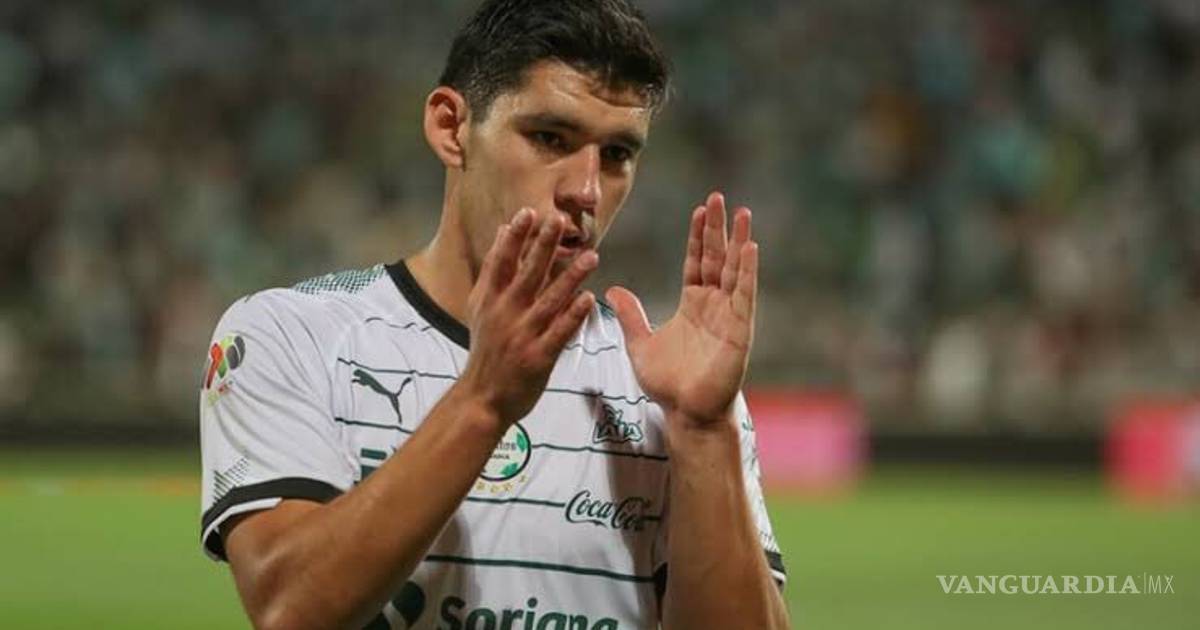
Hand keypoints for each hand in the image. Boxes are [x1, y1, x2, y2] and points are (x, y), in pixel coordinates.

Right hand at [460, 209, 597, 425]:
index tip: (527, 213)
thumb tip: (502, 232)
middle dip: (543, 247)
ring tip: (592, 257)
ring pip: (549, 301)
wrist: (483, 398)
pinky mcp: (539, 357)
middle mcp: (504, 315)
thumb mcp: (481, 308)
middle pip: (526, 275)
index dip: (514, 237)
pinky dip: (573, 316)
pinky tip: (588, 299)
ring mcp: (522, 336)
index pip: (501, 262)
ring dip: (570, 278)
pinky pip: (559, 333)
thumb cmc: (486, 350)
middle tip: (559, 220)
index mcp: (489, 301)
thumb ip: (494, 271)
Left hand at [607, 192, 756, 428]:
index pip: (697, 262)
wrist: (687, 414)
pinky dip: (748, 272)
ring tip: (742, 213)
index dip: (698, 236)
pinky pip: (744, 295)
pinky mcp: (739, 330)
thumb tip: (613, 289)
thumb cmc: (669, 385)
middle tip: (718, 197)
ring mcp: (729, 316)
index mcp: (693, 305)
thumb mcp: (640, 343)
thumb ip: (631, 315)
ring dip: (739, 242)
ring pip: (735, 271)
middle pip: (717, 258)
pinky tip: (750, 248)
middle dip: (718, 228)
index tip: (700, 210)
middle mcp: (714, 306)